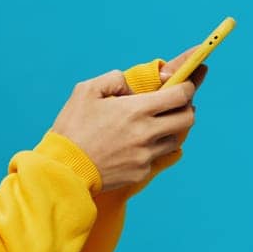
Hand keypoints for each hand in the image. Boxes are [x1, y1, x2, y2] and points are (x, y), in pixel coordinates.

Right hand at [51, 68, 197, 192]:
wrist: (65, 168)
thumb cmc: (73, 127)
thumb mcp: (86, 91)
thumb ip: (114, 79)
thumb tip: (130, 87)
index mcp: (136, 110)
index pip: (180, 95)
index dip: (187, 87)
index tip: (185, 84)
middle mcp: (146, 133)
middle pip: (188, 119)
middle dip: (187, 108)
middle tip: (176, 105)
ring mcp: (145, 155)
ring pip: (175, 139)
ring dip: (169, 129)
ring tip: (154, 125)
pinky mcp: (140, 172)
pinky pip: (157, 157)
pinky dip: (152, 148)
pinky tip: (136, 145)